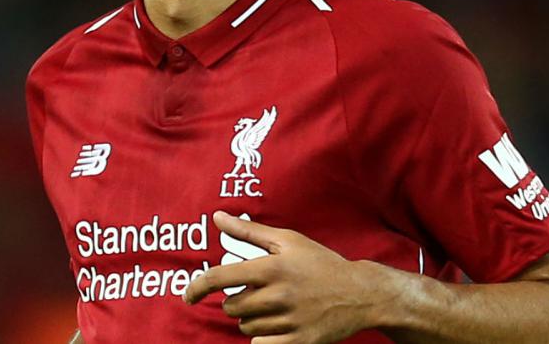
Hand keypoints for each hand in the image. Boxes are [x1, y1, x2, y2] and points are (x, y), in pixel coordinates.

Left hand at [183, 211, 391, 342]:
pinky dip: (263, 337)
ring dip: (252, 318)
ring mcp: (288, 321)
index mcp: (271, 267)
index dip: (197, 287)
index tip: (188, 295)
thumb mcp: (288, 240)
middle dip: (238, 301)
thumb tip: (218, 217)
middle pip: (232, 307)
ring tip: (275, 306)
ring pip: (246, 326)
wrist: (359, 293)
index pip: (220, 278)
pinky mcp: (297, 342)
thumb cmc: (320, 263)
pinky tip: (277, 325)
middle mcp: (277, 295)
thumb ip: (249, 231)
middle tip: (259, 292)